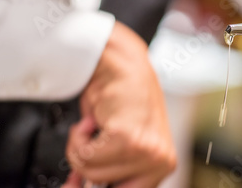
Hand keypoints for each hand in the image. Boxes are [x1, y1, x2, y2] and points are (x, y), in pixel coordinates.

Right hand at [66, 21, 175, 186]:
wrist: (122, 65)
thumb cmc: (123, 98)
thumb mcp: (121, 142)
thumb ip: (108, 169)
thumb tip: (78, 187)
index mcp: (163, 163)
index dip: (96, 184)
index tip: (78, 183)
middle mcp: (160, 160)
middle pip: (102, 185)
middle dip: (88, 163)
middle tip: (93, 139)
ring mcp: (147, 151)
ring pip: (90, 170)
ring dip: (82, 146)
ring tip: (98, 125)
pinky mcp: (128, 139)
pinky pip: (85, 155)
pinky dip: (78, 137)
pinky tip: (94, 120)